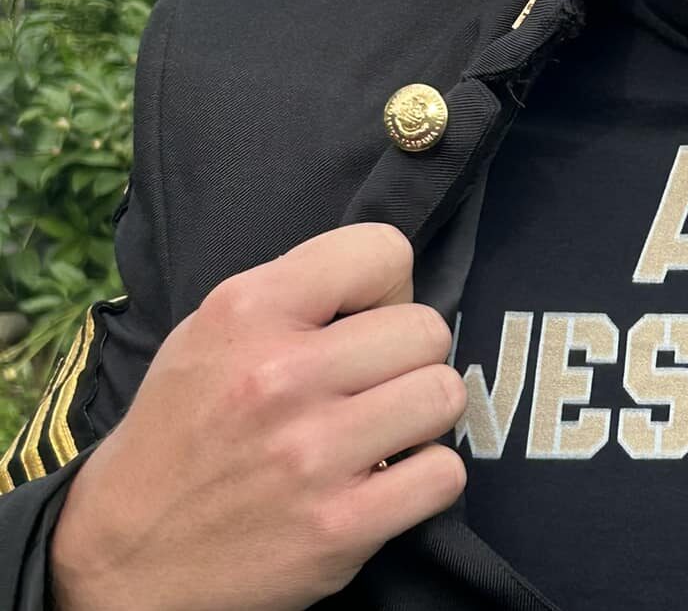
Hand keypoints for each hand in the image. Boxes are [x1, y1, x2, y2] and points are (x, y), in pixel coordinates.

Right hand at [49, 223, 466, 610]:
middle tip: (372, 383)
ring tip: (382, 430)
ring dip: (422, 416)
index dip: (387, 285)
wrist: (124, 557)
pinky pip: (443, 474)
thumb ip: (298, 292)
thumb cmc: (184, 428)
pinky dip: (425, 479)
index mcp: (247, 311)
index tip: (364, 318)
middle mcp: (281, 377)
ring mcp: (312, 455)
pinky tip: (386, 480)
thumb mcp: (211, 330)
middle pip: (427, 328)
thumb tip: (393, 285)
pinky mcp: (339, 529)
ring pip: (444, 395)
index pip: (382, 251)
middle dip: (409, 355)